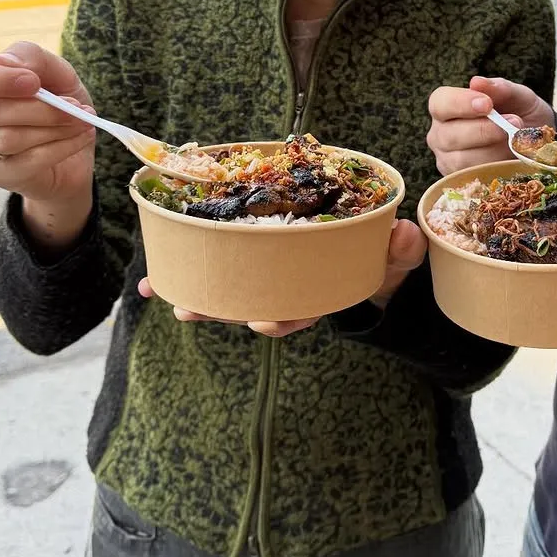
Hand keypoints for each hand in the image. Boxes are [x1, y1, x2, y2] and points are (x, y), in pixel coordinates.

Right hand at [0, 40, 95, 204]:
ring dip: (53, 126)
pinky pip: (28, 161)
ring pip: (6, 138)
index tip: (33, 82)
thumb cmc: (53, 100)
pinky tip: (80, 136)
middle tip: (72, 104)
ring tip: (80, 119)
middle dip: (36, 107)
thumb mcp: (53, 72)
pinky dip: (62, 146)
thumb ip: (30, 58)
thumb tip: (1, 60)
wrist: (71, 147)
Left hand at [138, 219, 428, 336]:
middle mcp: (289, 290)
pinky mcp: (251, 255)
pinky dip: (187, 269)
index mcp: (321, 292)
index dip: (282, 318)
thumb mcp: (396, 254)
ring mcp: (269, 276)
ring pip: (229, 289)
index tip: (265, 322)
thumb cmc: (378, 257)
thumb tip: (404, 234)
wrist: (370, 254)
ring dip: (194, 291)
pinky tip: (152, 279)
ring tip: (159, 291)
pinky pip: (217, 265)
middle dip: (220, 308)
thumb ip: (400, 249)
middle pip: (253, 304)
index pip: (301, 310)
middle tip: (190, 310)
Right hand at [427, 75, 554, 174]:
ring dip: (493, 152)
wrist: (536, 143)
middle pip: (449, 135)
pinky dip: (496, 168)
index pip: (440, 103)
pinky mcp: (461, 182)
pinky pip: (474, 178)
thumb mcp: (518, 97)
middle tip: (513, 123)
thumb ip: (500, 88)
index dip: (460, 104)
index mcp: (445, 108)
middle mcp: (440, 135)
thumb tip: (477, 82)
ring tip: (517, 142)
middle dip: (482, 130)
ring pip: (462, 160)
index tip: (487, 104)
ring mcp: (448, 161)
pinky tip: (511, 160)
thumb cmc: (520, 114)